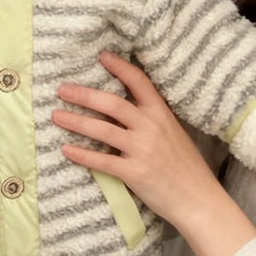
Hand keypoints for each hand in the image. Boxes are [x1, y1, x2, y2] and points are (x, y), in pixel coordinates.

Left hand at [53, 50, 255, 255]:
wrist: (199, 200)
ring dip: (76, 121)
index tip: (102, 56)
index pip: (139, 82)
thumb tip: (120, 105)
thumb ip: (149, 118)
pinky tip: (66, 149)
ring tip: (56, 116)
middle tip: (62, 89)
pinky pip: (102, 161)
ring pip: (102, 130)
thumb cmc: (184, 166)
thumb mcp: (172, 132)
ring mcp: (142, 150)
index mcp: (161, 113)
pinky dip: (82, 155)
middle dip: (84, 95)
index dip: (120, 67)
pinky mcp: (135, 173)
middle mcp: (151, 127)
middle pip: (112, 103)